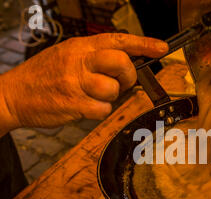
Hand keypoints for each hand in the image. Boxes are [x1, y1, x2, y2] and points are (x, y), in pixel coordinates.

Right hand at [0, 33, 167, 132]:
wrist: (13, 95)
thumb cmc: (44, 77)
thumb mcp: (67, 56)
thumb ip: (95, 58)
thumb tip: (126, 64)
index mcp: (79, 47)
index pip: (117, 40)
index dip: (143, 43)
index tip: (161, 47)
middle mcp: (79, 61)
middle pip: (121, 62)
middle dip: (127, 75)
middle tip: (119, 82)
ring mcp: (75, 82)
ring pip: (113, 90)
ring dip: (108, 97)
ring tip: (91, 96)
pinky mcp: (73, 104)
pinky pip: (102, 110)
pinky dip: (98, 112)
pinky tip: (84, 107)